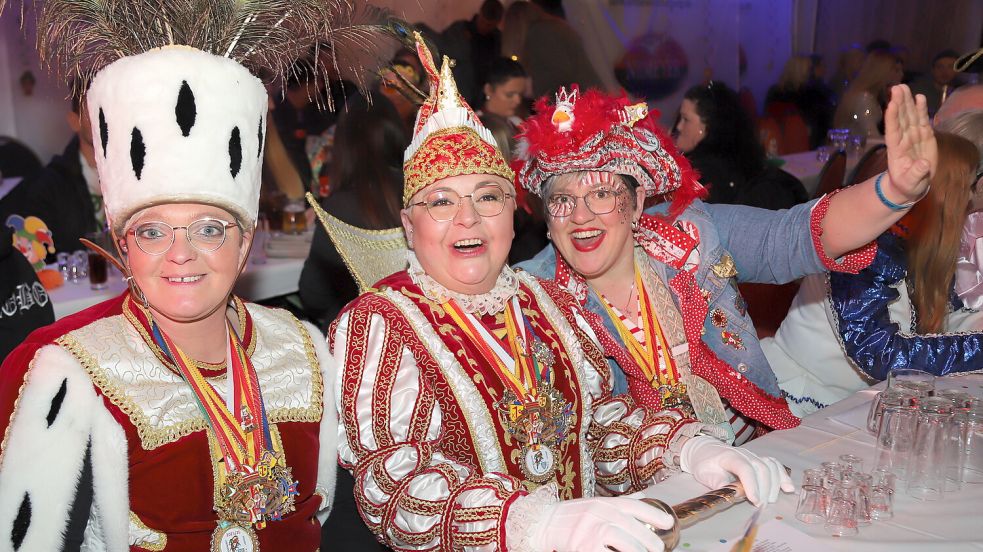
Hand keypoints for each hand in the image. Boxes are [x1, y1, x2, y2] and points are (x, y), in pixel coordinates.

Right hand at [529, 496, 672, 551]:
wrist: (543, 523)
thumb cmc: (572, 515)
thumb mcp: (595, 503)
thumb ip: (619, 503)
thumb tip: (642, 497)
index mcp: (605, 503)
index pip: (634, 506)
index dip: (654, 514)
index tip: (668, 523)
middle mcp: (599, 514)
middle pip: (634, 527)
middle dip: (649, 540)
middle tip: (657, 549)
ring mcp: (591, 531)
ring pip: (625, 543)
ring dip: (637, 551)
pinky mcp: (583, 547)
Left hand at [679, 436, 794, 506]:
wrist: (705, 450)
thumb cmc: (705, 463)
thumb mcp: (704, 474)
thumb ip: (718, 484)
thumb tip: (731, 494)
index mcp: (729, 456)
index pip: (744, 468)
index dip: (751, 484)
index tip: (755, 501)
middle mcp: (744, 454)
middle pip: (761, 468)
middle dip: (764, 488)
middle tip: (761, 505)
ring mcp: (753, 455)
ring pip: (770, 466)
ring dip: (774, 484)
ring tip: (770, 500)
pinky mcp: (759, 459)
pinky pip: (775, 465)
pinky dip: (783, 476)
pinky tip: (788, 488)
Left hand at [884, 84, 936, 202]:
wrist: (912, 185)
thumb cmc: (907, 184)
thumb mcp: (910, 183)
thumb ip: (916, 173)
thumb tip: (923, 164)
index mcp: (896, 149)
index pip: (893, 131)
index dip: (892, 118)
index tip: (891, 104)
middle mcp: (903, 139)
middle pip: (900, 118)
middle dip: (898, 103)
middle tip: (897, 87)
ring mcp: (913, 136)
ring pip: (909, 116)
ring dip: (907, 102)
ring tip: (903, 87)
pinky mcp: (924, 136)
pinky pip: (922, 120)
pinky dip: (921, 109)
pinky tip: (919, 97)